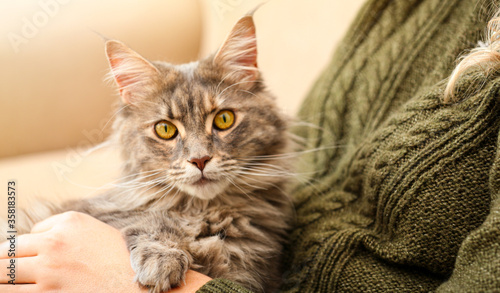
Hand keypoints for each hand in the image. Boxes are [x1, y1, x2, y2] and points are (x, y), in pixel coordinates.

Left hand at [0, 211, 210, 291]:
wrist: (137, 284)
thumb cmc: (116, 258)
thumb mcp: (92, 230)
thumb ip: (60, 227)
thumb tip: (32, 235)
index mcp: (67, 223)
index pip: (22, 237)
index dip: (13, 253)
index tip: (14, 261)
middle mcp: (55, 243)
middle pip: (5, 254)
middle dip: (1, 265)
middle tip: (4, 271)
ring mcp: (49, 271)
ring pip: (2, 274)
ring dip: (2, 279)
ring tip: (7, 280)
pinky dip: (9, 290)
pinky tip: (15, 289)